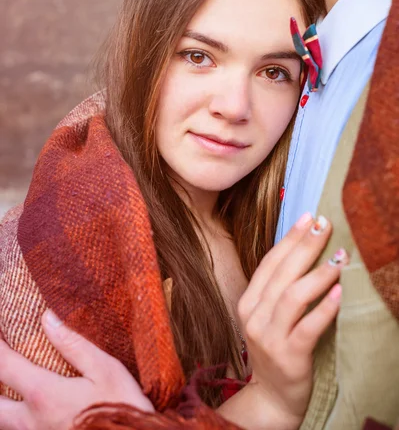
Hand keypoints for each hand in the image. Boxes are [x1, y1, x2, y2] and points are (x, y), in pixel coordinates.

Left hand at [0, 310, 153, 429]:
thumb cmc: (122, 408)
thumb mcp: (105, 370)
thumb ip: (73, 344)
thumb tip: (47, 318)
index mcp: (43, 395)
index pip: (4, 365)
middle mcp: (31, 420)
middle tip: (3, 361)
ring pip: (3, 423)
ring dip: (2, 402)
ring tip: (10, 385)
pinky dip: (14, 419)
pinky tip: (30, 409)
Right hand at [237, 213, 346, 429]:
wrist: (272, 396)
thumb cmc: (276, 347)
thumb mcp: (269, 315)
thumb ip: (280, 286)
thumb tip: (303, 248)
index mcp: (248, 301)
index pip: (270, 262)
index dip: (289, 238)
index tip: (308, 217)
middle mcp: (254, 316)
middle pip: (282, 274)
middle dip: (305, 246)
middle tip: (325, 225)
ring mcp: (269, 337)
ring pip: (293, 297)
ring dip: (318, 275)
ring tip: (339, 258)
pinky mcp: (288, 356)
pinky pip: (307, 327)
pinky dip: (324, 308)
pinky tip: (339, 292)